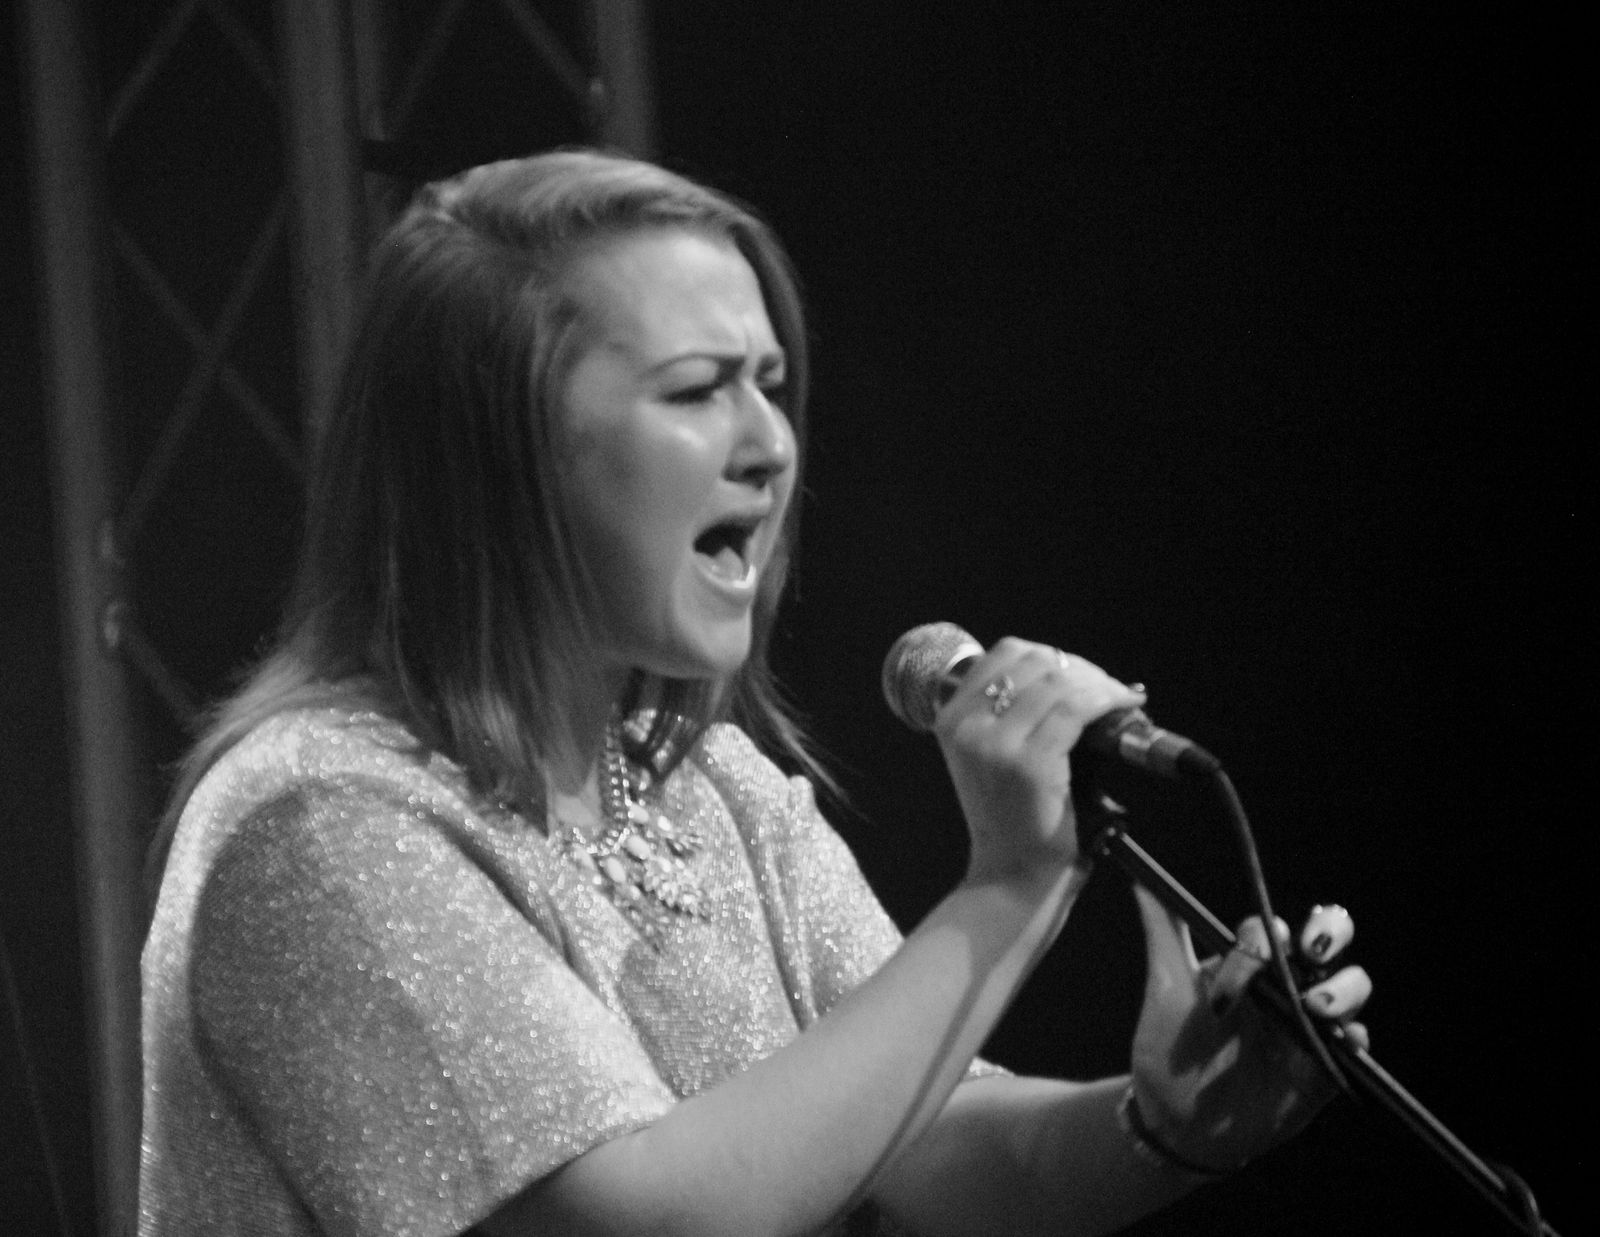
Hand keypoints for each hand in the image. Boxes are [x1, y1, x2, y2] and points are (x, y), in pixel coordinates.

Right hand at [932, 638, 1144, 877]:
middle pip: (1036, 661)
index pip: (1006, 653)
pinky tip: (1126, 705)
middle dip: (1081, 668)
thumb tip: (1074, 673)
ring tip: (1121, 698)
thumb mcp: (992, 756)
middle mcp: (966, 725)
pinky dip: (1108, 699)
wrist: (1012, 876)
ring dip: (1100, 683)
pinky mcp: (1030, 763)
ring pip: (1060, 681)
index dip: (1051, 655)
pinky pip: (1077, 709)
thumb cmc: (1013, 818)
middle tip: (1109, 689)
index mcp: (951, 718)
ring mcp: (995, 744)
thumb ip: (1015, 714)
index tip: (1079, 674)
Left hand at [1128, 890, 1372, 1171]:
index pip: (1269, 928)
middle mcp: (1286, 983)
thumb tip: (1139, 876)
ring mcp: (1309, 1022)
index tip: (1248, 954)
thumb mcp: (1166, 987)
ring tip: (1316, 1007)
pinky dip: (1354, 1036)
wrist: (1176, 1119)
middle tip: (1312, 948)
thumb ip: (1163, 932)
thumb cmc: (1169, 1048)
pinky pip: (1354, 1044)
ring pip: (1350, 985)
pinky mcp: (1324, 1065)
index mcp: (1249, 961)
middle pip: (1328, 936)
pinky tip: (1341, 1039)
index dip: (1262, 937)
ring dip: (1342, 988)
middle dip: (1330, 930)